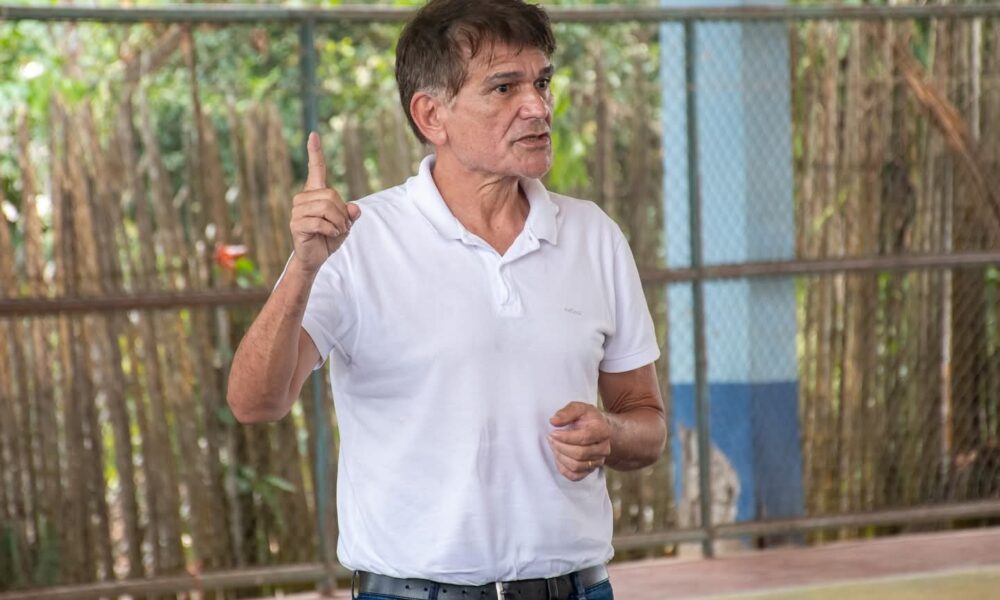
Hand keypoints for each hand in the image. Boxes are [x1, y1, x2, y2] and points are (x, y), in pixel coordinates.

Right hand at [290, 131, 360, 272]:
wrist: (315, 257)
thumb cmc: (328, 238)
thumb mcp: (345, 225)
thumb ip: (351, 215)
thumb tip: (355, 209)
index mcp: (315, 193)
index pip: (316, 169)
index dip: (315, 152)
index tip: (314, 134)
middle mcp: (303, 198)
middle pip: (331, 195)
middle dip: (342, 213)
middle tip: (342, 226)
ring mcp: (297, 211)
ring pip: (326, 208)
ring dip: (338, 223)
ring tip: (335, 231)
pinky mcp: (297, 224)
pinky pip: (321, 222)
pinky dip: (332, 230)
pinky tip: (328, 235)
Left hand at [548, 401, 611, 480]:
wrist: (597, 429)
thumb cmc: (586, 418)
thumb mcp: (579, 408)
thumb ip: (567, 412)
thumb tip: (554, 421)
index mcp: (602, 431)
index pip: (584, 438)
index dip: (566, 437)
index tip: (553, 432)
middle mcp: (604, 448)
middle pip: (580, 454)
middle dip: (561, 447)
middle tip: (551, 439)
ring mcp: (598, 461)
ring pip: (576, 466)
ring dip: (561, 457)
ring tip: (555, 446)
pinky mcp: (590, 470)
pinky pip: (575, 476)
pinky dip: (563, 468)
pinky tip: (559, 457)